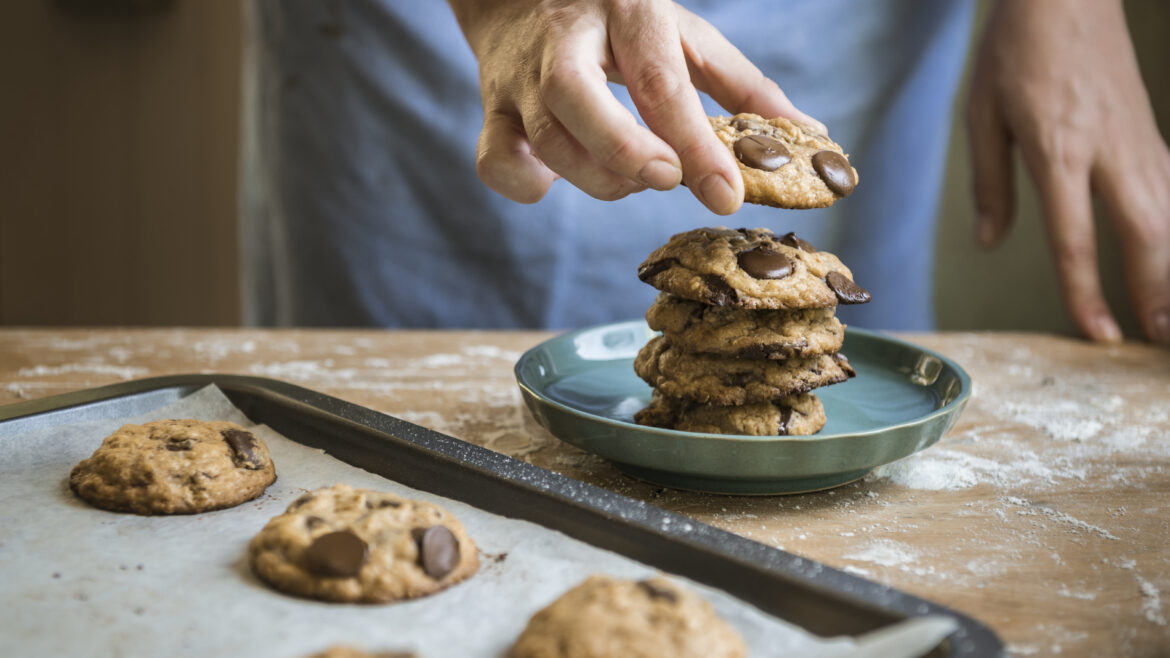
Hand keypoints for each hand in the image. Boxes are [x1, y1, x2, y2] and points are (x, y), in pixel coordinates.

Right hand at [447, 0, 820, 213]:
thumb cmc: (618, 20)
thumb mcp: (683, 35)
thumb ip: (742, 86)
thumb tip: (807, 136)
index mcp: (628, 12)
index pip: (661, 82)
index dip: (696, 145)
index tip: (726, 195)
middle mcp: (565, 40)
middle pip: (577, 98)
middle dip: (624, 152)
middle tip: (663, 180)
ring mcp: (520, 76)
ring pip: (545, 139)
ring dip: (595, 177)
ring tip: (631, 178)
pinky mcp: (491, 107)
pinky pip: (494, 160)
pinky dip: (525, 185)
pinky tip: (556, 180)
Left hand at [967, 0, 1169, 342]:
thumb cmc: (1015, 50)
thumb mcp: (981, 114)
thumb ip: (989, 183)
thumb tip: (990, 243)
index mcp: (1058, 150)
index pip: (1075, 239)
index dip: (1086, 293)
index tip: (1096, 334)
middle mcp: (1108, 150)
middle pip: (1144, 232)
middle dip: (1154, 289)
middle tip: (1157, 337)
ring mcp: (1138, 139)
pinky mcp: (1150, 130)